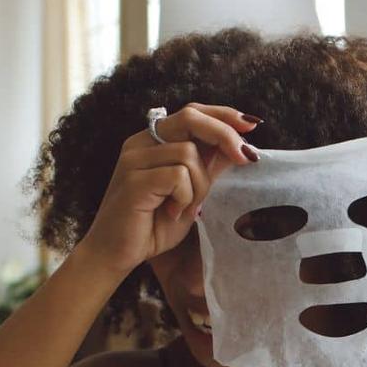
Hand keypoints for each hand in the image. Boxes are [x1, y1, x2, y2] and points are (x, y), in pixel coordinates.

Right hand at [77, 102, 260, 277]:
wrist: (116, 254)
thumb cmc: (153, 226)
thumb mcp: (191, 193)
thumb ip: (209, 168)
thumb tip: (240, 148)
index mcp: (152, 141)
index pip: (192, 112)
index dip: (222, 115)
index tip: (250, 126)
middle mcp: (140, 142)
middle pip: (191, 118)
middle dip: (224, 135)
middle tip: (246, 158)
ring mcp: (134, 159)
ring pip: (189, 153)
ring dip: (199, 185)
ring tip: (186, 207)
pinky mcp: (134, 180)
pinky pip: (178, 176)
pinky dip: (185, 197)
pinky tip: (173, 212)